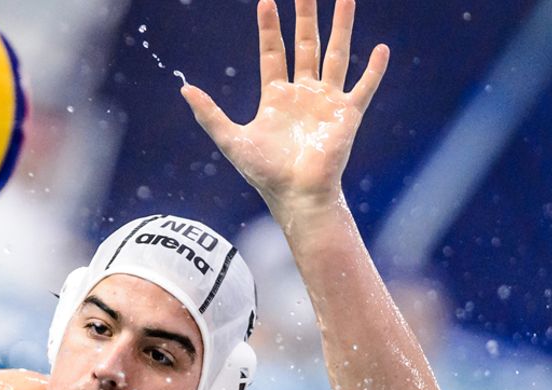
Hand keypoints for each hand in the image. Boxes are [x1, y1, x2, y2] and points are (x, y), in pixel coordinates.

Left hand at [181, 0, 387, 217]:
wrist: (296, 194)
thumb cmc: (264, 172)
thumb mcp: (231, 139)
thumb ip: (209, 114)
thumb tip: (184, 88)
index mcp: (277, 96)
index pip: (273, 52)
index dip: (269, 28)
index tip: (266, 1)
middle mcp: (303, 93)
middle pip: (306, 44)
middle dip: (306, 16)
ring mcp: (327, 101)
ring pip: (337, 54)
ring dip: (342, 26)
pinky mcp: (348, 114)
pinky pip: (364, 86)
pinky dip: (374, 69)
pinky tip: (382, 48)